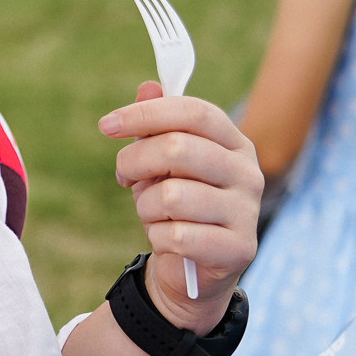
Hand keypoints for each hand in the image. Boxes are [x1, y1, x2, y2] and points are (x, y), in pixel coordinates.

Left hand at [100, 81, 261, 332]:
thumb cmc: (177, 206)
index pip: (194, 112)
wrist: (195, 268)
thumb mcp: (162, 163)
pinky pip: (176, 235)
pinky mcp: (239, 248)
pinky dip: (157, 237)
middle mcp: (249, 172)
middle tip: (125, 177)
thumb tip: (148, 86)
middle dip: (134, 162)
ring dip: (145, 205)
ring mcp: (247, 211)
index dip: (146, 113)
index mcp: (234, 143)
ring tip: (152, 212)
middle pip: (177, 148)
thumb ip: (158, 125)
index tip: (106, 125)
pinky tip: (167, 240)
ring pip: (170, 195)